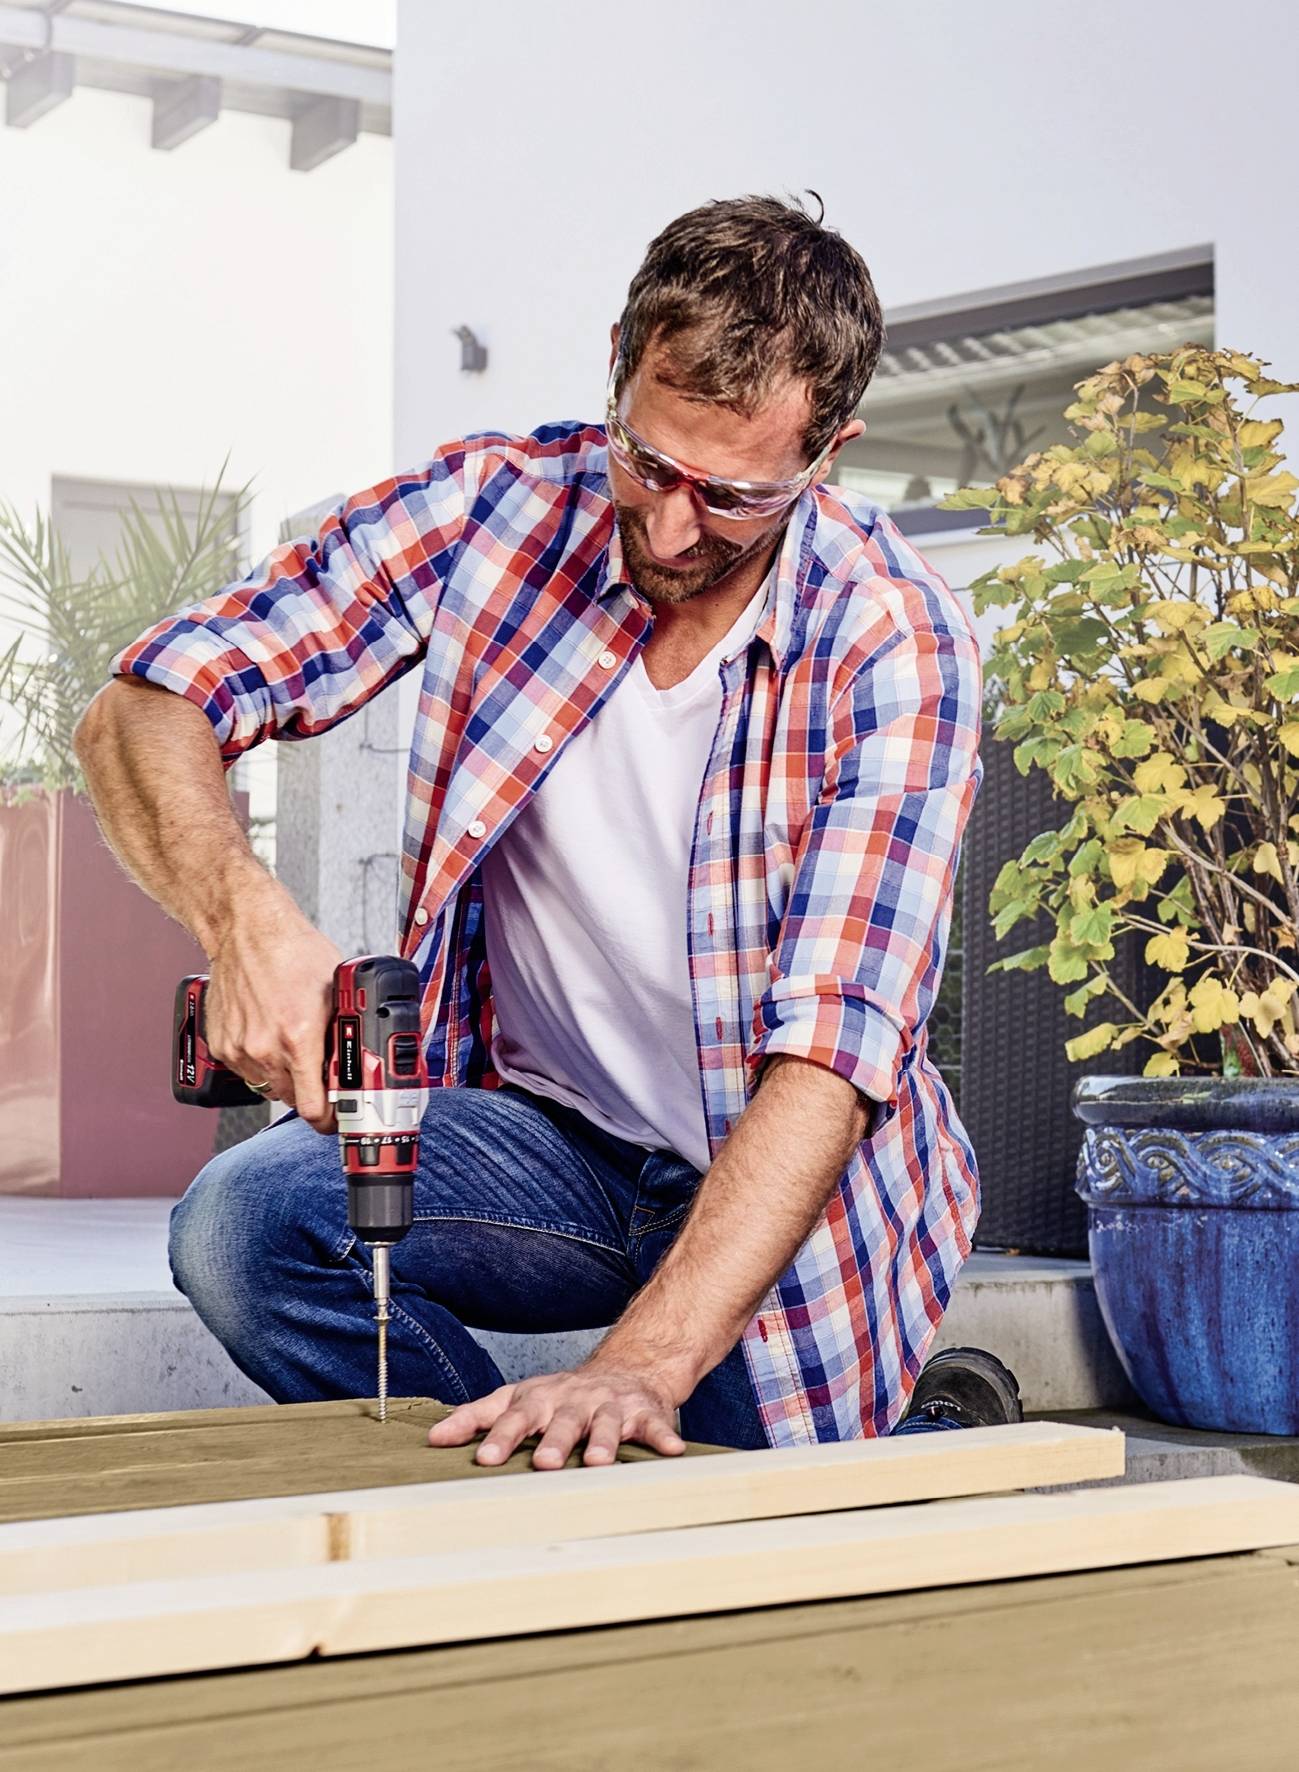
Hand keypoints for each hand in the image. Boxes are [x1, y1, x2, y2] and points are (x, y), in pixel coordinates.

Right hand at [204, 878, 343, 1132]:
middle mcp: (265, 1049)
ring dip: (284, 1076)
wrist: (246, 930)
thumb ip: (346, 1029)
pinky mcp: (221, 1045)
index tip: (335, 1117)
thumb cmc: (292, 951)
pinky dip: (260, 1062)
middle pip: (292, 1099)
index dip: (328, 1118)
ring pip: (268, 1086)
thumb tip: (363, 1057)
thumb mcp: (337, 990)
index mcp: (299, 1038)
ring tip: (292, 1045)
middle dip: (309, 1091)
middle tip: (319, 1072)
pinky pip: (246, 1071)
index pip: (312, 1108)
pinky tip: (269, 1035)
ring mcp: (239, 1049)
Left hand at [427, 1362, 686, 1468]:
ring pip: (606, 1423)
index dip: (500, 1437)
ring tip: (599, 1462)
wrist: (625, 1369)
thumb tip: (433, 1437)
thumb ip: (477, 1417)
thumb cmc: (562, 1395)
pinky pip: (656, 1425)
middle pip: (561, 1420)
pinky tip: (672, 1451)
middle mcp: (574, 1400)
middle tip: (543, 1464)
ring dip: (603, 1441)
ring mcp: (610, 1405)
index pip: (515, 1416)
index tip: (484, 1460)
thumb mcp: (518, 1398)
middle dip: (553, 1441)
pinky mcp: (645, 1412)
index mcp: (540, 1398)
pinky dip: (664, 1436)